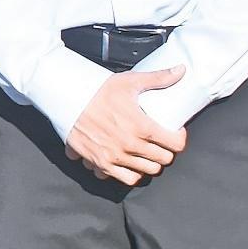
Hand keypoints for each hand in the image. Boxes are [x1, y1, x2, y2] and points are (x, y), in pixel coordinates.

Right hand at [64, 66, 187, 185]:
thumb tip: (181, 70)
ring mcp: (115, 156)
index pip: (175, 144)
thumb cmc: (96, 90)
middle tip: (160, 143)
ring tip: (146, 153)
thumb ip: (158, 78)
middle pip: (163, 160)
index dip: (179, 138)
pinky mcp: (100, 163)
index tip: (174, 133)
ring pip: (147, 171)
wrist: (66, 99)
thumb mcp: (129, 81)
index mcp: (141, 126)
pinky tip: (127, 162)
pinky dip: (128, 173)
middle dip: (166, 151)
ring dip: (150, 163)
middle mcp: (130, 145)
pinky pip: (125, 179)